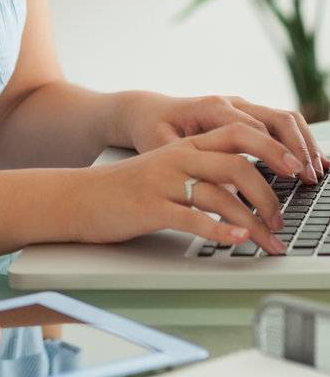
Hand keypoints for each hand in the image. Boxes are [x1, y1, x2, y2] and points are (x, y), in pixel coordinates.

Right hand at [77, 121, 308, 254]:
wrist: (77, 197)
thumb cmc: (125, 189)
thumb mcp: (166, 169)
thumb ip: (202, 171)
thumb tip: (248, 187)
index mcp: (185, 146)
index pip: (238, 135)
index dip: (273, 149)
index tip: (299, 170)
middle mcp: (177, 158)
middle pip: (236, 165)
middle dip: (269, 193)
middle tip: (284, 217)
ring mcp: (164, 182)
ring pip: (221, 196)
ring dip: (253, 222)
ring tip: (269, 241)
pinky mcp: (151, 208)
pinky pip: (194, 219)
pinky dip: (221, 231)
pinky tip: (237, 240)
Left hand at [123, 91, 324, 181]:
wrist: (148, 111)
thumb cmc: (152, 130)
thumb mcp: (159, 147)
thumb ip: (183, 161)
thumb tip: (208, 184)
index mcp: (209, 108)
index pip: (251, 129)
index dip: (274, 151)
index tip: (292, 172)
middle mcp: (229, 103)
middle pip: (274, 119)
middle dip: (296, 148)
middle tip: (309, 177)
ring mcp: (240, 106)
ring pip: (283, 118)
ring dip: (303, 143)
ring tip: (318, 171)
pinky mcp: (247, 114)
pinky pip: (280, 123)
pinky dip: (299, 139)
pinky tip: (312, 161)